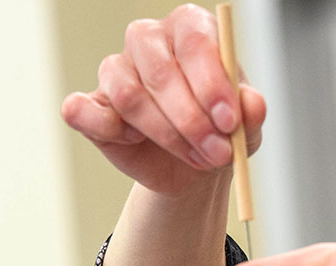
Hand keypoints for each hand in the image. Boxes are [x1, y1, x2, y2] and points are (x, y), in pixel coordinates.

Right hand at [60, 4, 265, 195]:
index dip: (212, 82)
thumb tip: (252, 102)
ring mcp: (115, 69)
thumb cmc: (222, 133)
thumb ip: (252, 112)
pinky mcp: (91, 102)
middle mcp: (149, 40)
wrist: (196, 166)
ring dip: (168, 135)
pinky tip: (138, 142)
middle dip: (192, 119)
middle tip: (219, 152)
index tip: (230, 122)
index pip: (195, 41)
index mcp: (191, 30)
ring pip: (129, 96)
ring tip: (199, 157)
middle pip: (160, 70)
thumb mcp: (247, 126)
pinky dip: (112, 132)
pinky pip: (83, 110)